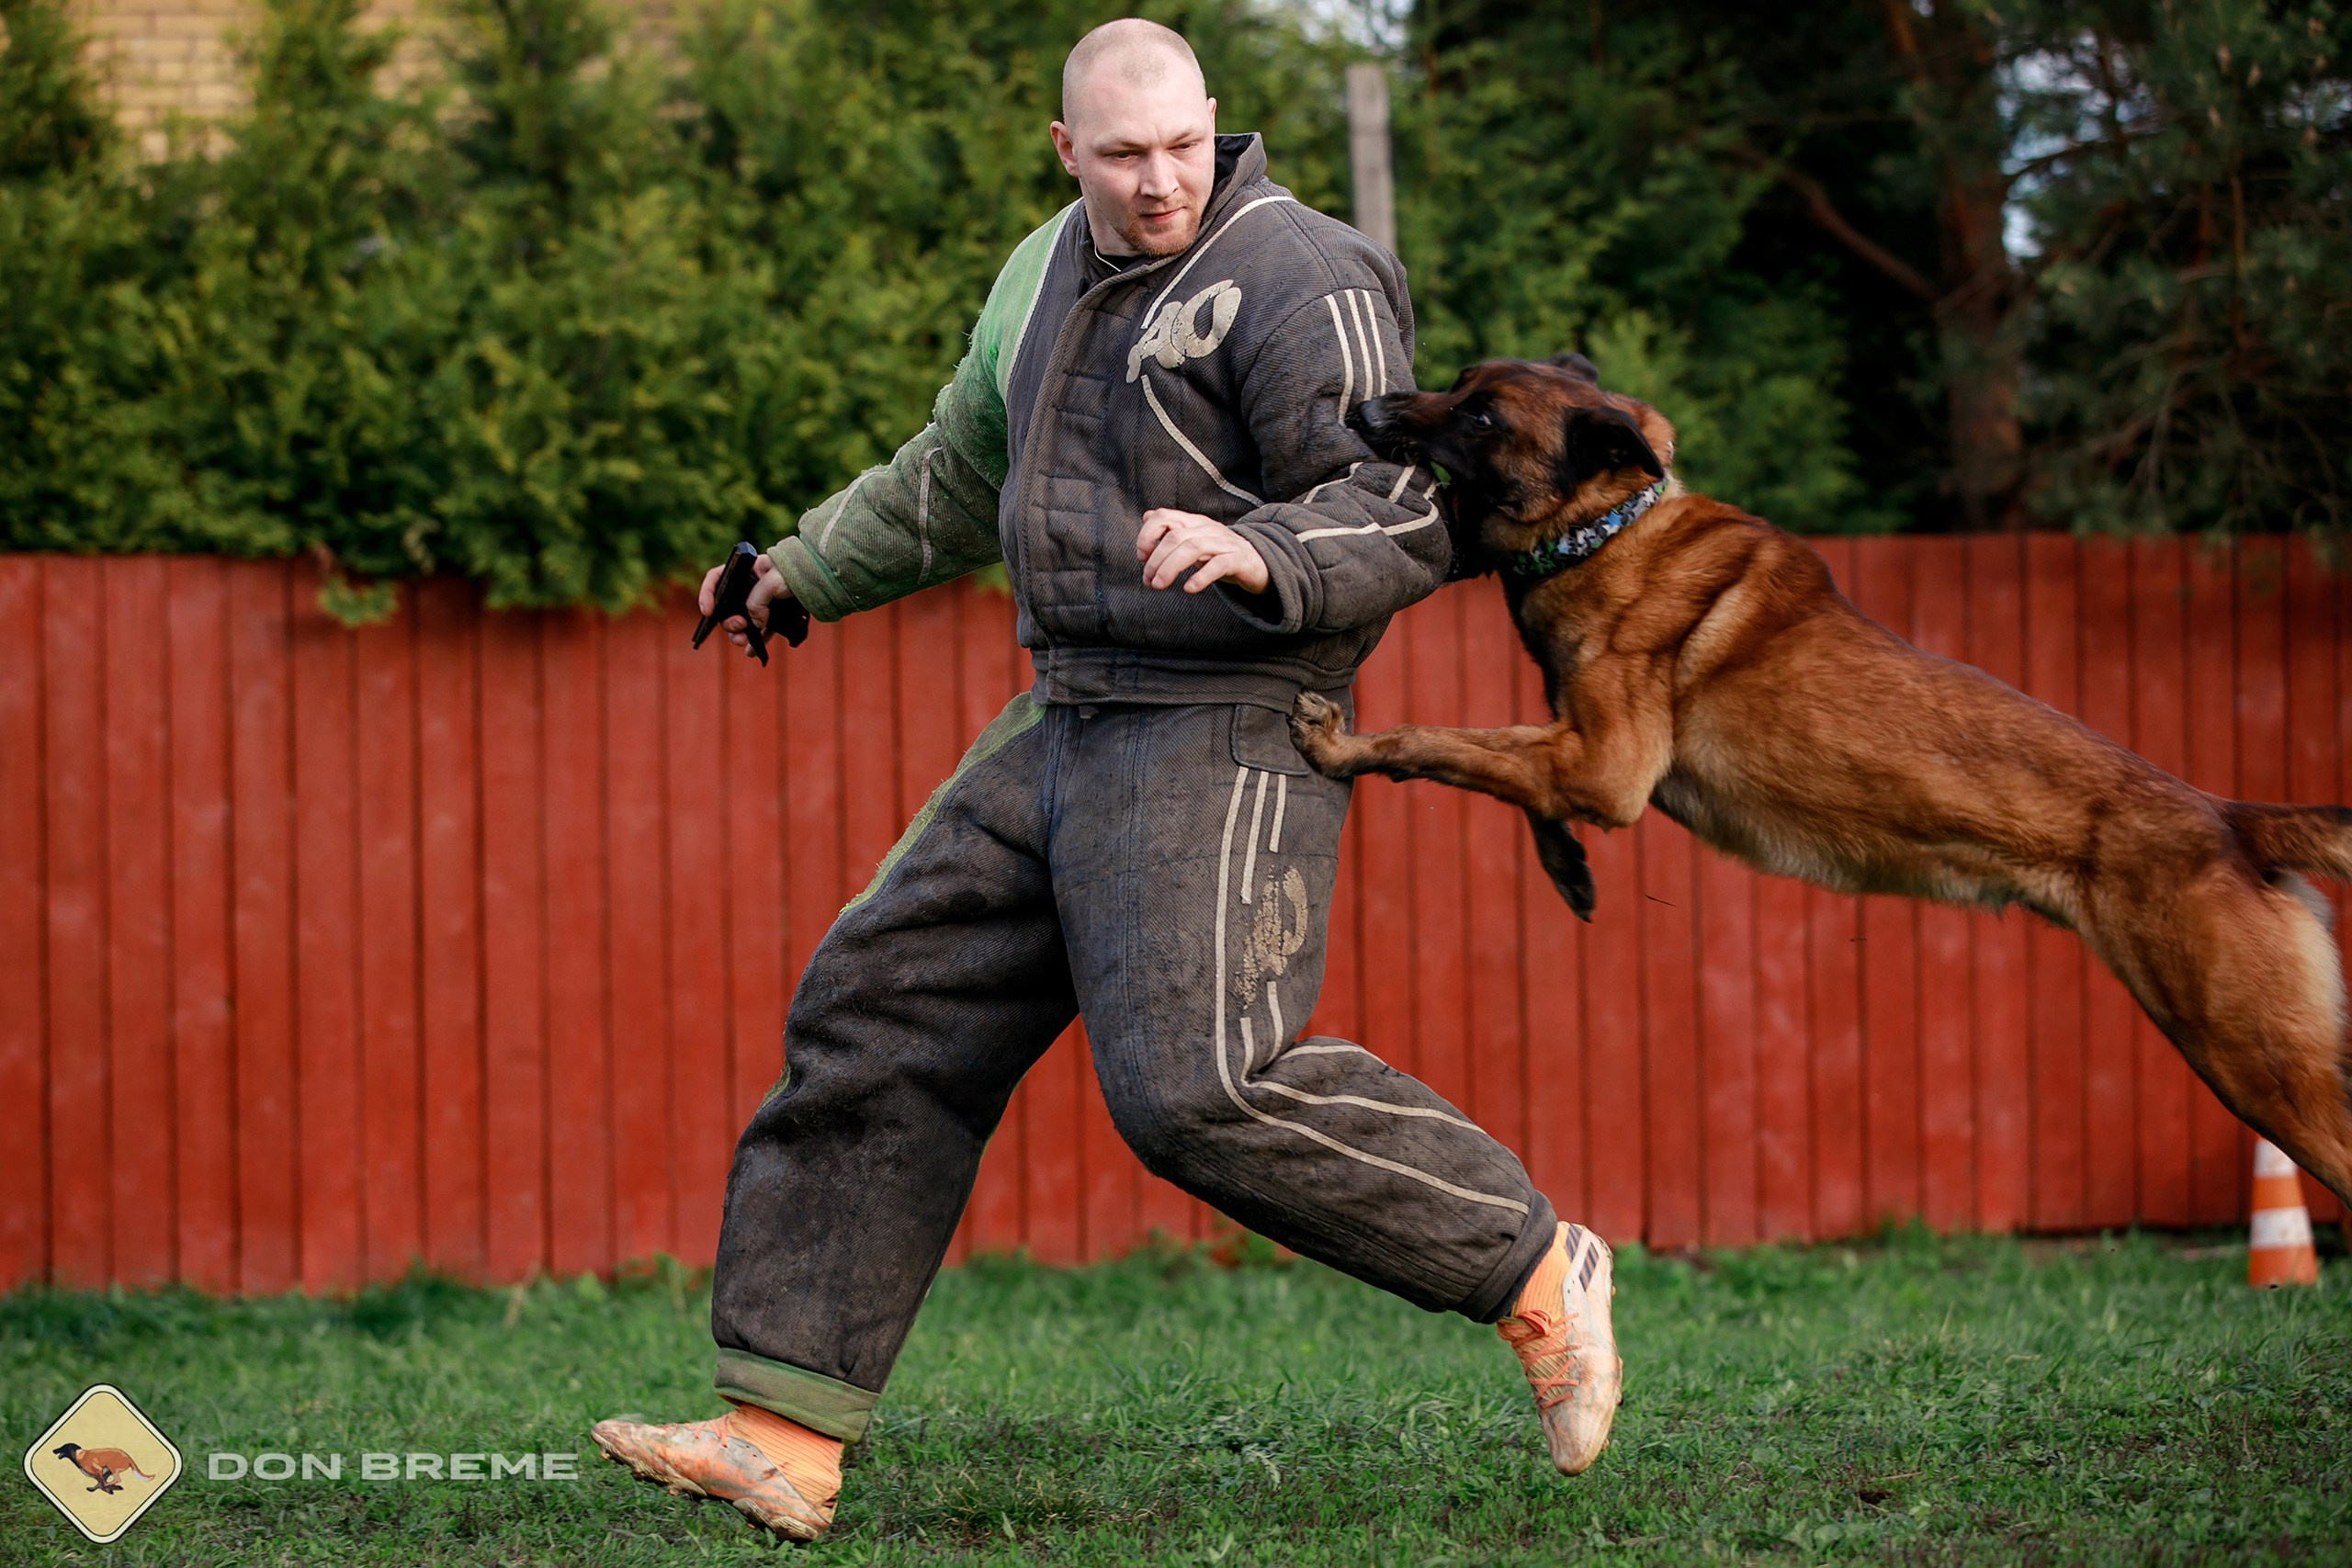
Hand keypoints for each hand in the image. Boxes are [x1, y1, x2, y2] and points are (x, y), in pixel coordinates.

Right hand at [697, 551, 792, 651]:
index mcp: (747, 570)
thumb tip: (755, 623)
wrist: (826, 578)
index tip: (708, 612)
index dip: (708, 593)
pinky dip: (755, 641)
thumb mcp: (773, 582)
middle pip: (727, 605)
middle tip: (739, 626)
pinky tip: (751, 652)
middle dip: (727, 621)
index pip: (718, 578)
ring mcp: (763, 601)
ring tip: (742, 643)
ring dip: (737, 634)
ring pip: (742, 620)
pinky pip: (760, 630)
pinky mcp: (775, 615)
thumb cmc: (800, 571)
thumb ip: (757, 602)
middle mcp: (751, 585)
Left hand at [1136, 508, 1270, 594]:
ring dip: (1171, 568)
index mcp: (1194, 522)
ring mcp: (1224, 543)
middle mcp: (1207, 528)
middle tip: (1148, 581)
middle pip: (1175, 536)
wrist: (1260, 562)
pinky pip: (1218, 565)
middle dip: (1156, 560)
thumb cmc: (1221, 553)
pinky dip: (1201, 577)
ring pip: (1193, 548)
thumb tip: (1147, 516)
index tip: (1142, 556)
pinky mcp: (1239, 560)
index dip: (1147, 534)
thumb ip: (1172, 529)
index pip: (1164, 516)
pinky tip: (1189, 589)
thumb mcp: (1195, 539)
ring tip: (1159, 585)